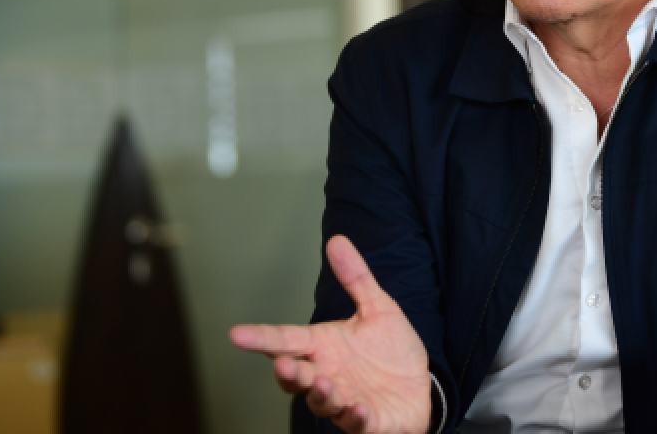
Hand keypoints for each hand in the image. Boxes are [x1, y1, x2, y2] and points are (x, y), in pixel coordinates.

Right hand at [230, 235, 431, 433]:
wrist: (420, 387)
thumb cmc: (391, 352)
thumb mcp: (378, 309)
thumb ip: (356, 278)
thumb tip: (337, 240)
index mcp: (324, 347)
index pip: (286, 340)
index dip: (261, 338)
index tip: (236, 333)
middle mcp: (328, 375)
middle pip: (297, 377)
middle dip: (288, 372)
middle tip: (283, 363)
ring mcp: (345, 401)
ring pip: (322, 402)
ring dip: (321, 394)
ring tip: (324, 384)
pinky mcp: (368, 421)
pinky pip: (358, 423)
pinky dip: (356, 417)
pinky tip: (358, 408)